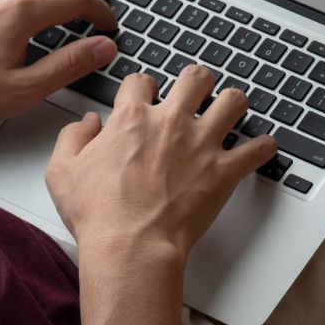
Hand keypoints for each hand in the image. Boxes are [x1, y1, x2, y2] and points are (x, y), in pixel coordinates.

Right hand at [44, 66, 276, 257]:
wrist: (131, 247)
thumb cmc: (98, 215)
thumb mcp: (61, 172)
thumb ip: (71, 138)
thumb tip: (86, 124)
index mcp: (131, 118)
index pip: (141, 80)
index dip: (142, 88)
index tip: (144, 98)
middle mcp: (170, 122)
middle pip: (195, 78)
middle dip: (196, 82)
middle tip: (195, 94)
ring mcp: (202, 144)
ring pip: (233, 101)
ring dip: (233, 104)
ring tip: (230, 110)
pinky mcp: (224, 171)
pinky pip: (258, 149)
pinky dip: (262, 147)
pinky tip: (261, 148)